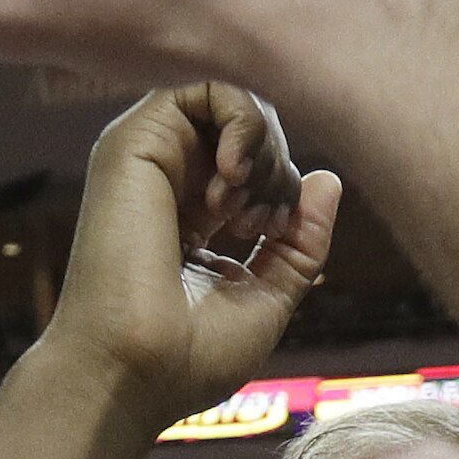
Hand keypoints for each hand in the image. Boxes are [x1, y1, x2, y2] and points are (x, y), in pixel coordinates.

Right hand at [40, 81, 346, 410]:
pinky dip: (241, 121)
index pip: (258, 164)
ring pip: (232, 100)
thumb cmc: (187, 356)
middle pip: (249, 128)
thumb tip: (327, 178)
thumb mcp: (269, 295)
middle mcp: (169, 180)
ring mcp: (150, 157)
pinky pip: (207, 86)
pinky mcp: (135, 140)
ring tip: (244, 206)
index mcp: (192, 215)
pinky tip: (234, 175)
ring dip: (261, 145)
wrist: (131, 372)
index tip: (276, 235)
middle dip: (277, 167)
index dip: (284, 188)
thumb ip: (301, 241)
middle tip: (263, 224)